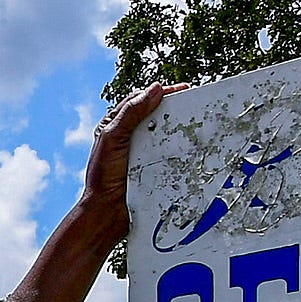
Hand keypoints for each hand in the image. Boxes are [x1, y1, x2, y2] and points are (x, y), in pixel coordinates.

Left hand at [81, 82, 179, 239]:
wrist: (108, 211)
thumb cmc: (104, 176)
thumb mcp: (114, 138)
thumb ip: (131, 113)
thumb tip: (154, 90)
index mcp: (116, 126)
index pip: (140, 101)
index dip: (160, 93)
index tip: (181, 90)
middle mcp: (129, 137)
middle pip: (155, 115)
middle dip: (174, 108)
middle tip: (194, 102)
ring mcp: (142, 152)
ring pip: (164, 133)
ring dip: (179, 127)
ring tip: (196, 120)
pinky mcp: (152, 167)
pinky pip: (169, 153)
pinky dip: (180, 148)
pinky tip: (191, 146)